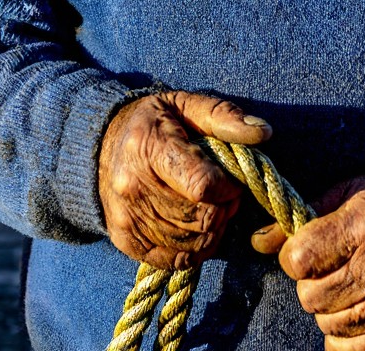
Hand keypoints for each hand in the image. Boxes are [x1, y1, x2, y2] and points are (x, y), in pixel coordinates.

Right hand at [98, 90, 270, 269]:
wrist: (102, 145)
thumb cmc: (155, 122)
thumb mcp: (187, 105)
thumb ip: (225, 117)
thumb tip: (263, 132)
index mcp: (149, 148)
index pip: (201, 185)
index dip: (228, 187)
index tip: (232, 179)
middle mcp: (133, 187)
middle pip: (200, 217)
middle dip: (225, 209)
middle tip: (227, 194)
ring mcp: (127, 218)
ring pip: (191, 242)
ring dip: (214, 229)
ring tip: (213, 207)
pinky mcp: (125, 241)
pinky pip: (174, 260)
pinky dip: (196, 248)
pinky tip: (198, 227)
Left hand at [252, 173, 364, 349]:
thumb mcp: (344, 195)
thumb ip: (300, 218)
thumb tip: (259, 242)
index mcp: (364, 224)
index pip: (299, 260)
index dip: (293, 258)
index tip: (304, 252)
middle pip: (310, 296)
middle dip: (311, 284)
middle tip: (330, 270)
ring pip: (329, 324)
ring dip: (329, 310)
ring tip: (348, 286)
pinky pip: (355, 349)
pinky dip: (345, 337)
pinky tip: (355, 313)